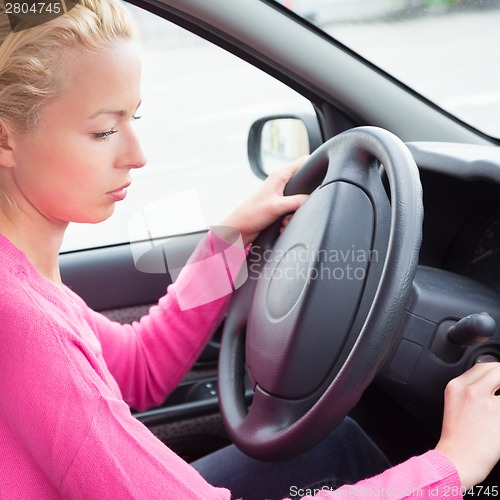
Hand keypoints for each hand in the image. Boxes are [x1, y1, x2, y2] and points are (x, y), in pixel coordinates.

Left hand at [220, 156, 308, 245]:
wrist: (239, 229)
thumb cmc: (251, 214)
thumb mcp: (278, 207)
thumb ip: (298, 201)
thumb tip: (312, 200)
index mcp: (280, 175)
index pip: (304, 161)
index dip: (315, 165)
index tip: (323, 174)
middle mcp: (280, 182)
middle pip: (305, 184)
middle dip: (305, 200)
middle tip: (295, 209)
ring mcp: (280, 194)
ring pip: (300, 201)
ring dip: (295, 213)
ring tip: (284, 220)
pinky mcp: (278, 206)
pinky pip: (292, 210)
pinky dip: (289, 219)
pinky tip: (281, 225)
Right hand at [435, 362, 499, 489]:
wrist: (457, 461)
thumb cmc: (458, 438)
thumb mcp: (454, 405)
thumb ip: (469, 390)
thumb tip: (492, 385)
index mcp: (455, 386)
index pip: (481, 367)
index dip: (496, 370)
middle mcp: (469, 389)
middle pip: (495, 370)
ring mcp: (486, 401)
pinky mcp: (499, 413)